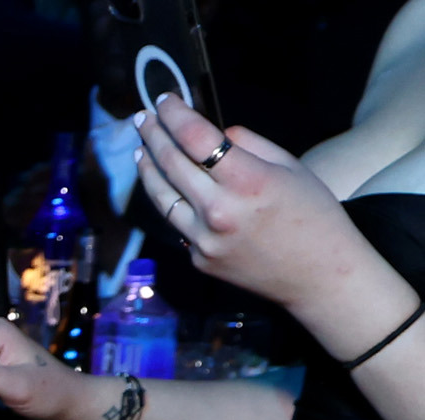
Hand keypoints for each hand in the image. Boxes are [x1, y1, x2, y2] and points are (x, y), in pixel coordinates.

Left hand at [134, 94, 410, 350]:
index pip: (196, 139)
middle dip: (153, 137)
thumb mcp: (290, 166)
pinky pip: (177, 223)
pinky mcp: (198, 259)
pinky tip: (165, 186)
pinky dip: (170, 201)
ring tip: (141, 150)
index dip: (174, 115)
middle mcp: (219, 211)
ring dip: (148, 170)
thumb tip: (214, 133)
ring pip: (162, 197)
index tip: (163, 101)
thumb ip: (249, 145)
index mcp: (248, 181)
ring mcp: (204, 239)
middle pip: (171, 164)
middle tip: (142, 119)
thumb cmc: (313, 213)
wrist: (320, 274)